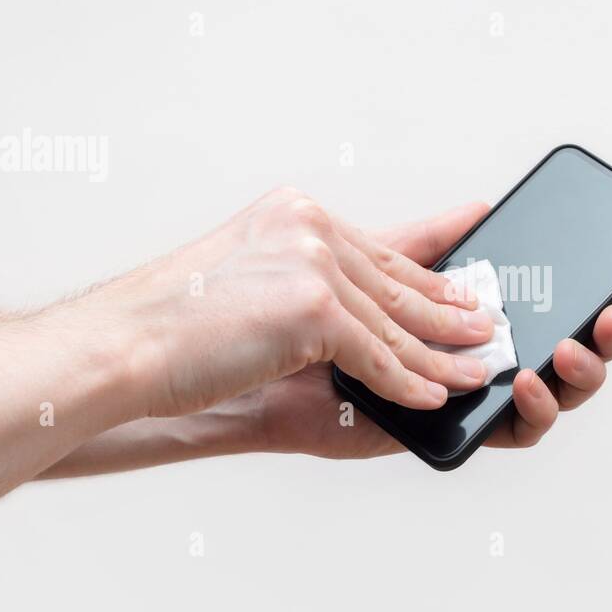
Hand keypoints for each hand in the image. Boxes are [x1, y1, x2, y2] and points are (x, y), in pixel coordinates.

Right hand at [90, 188, 496, 417]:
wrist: (121, 346)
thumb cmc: (172, 326)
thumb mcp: (248, 283)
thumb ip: (306, 283)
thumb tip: (355, 313)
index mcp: (297, 215)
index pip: (382, 243)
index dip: (433, 256)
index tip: (475, 239)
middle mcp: (309, 227)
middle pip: (400, 280)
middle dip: (449, 310)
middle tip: (489, 325)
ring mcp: (312, 263)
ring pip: (396, 321)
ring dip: (443, 353)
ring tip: (479, 367)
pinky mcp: (312, 308)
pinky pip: (376, 356)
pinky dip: (408, 382)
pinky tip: (435, 396)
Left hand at [230, 202, 611, 458]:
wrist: (260, 367)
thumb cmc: (314, 322)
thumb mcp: (379, 268)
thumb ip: (433, 247)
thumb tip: (482, 207)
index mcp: (481, 324)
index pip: (559, 310)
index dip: (605, 299)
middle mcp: (486, 362)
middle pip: (573, 353)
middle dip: (606, 334)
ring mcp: (474, 397)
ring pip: (557, 394)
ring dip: (579, 371)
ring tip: (571, 344)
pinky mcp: (454, 430)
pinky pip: (513, 430)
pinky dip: (532, 408)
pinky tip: (524, 378)